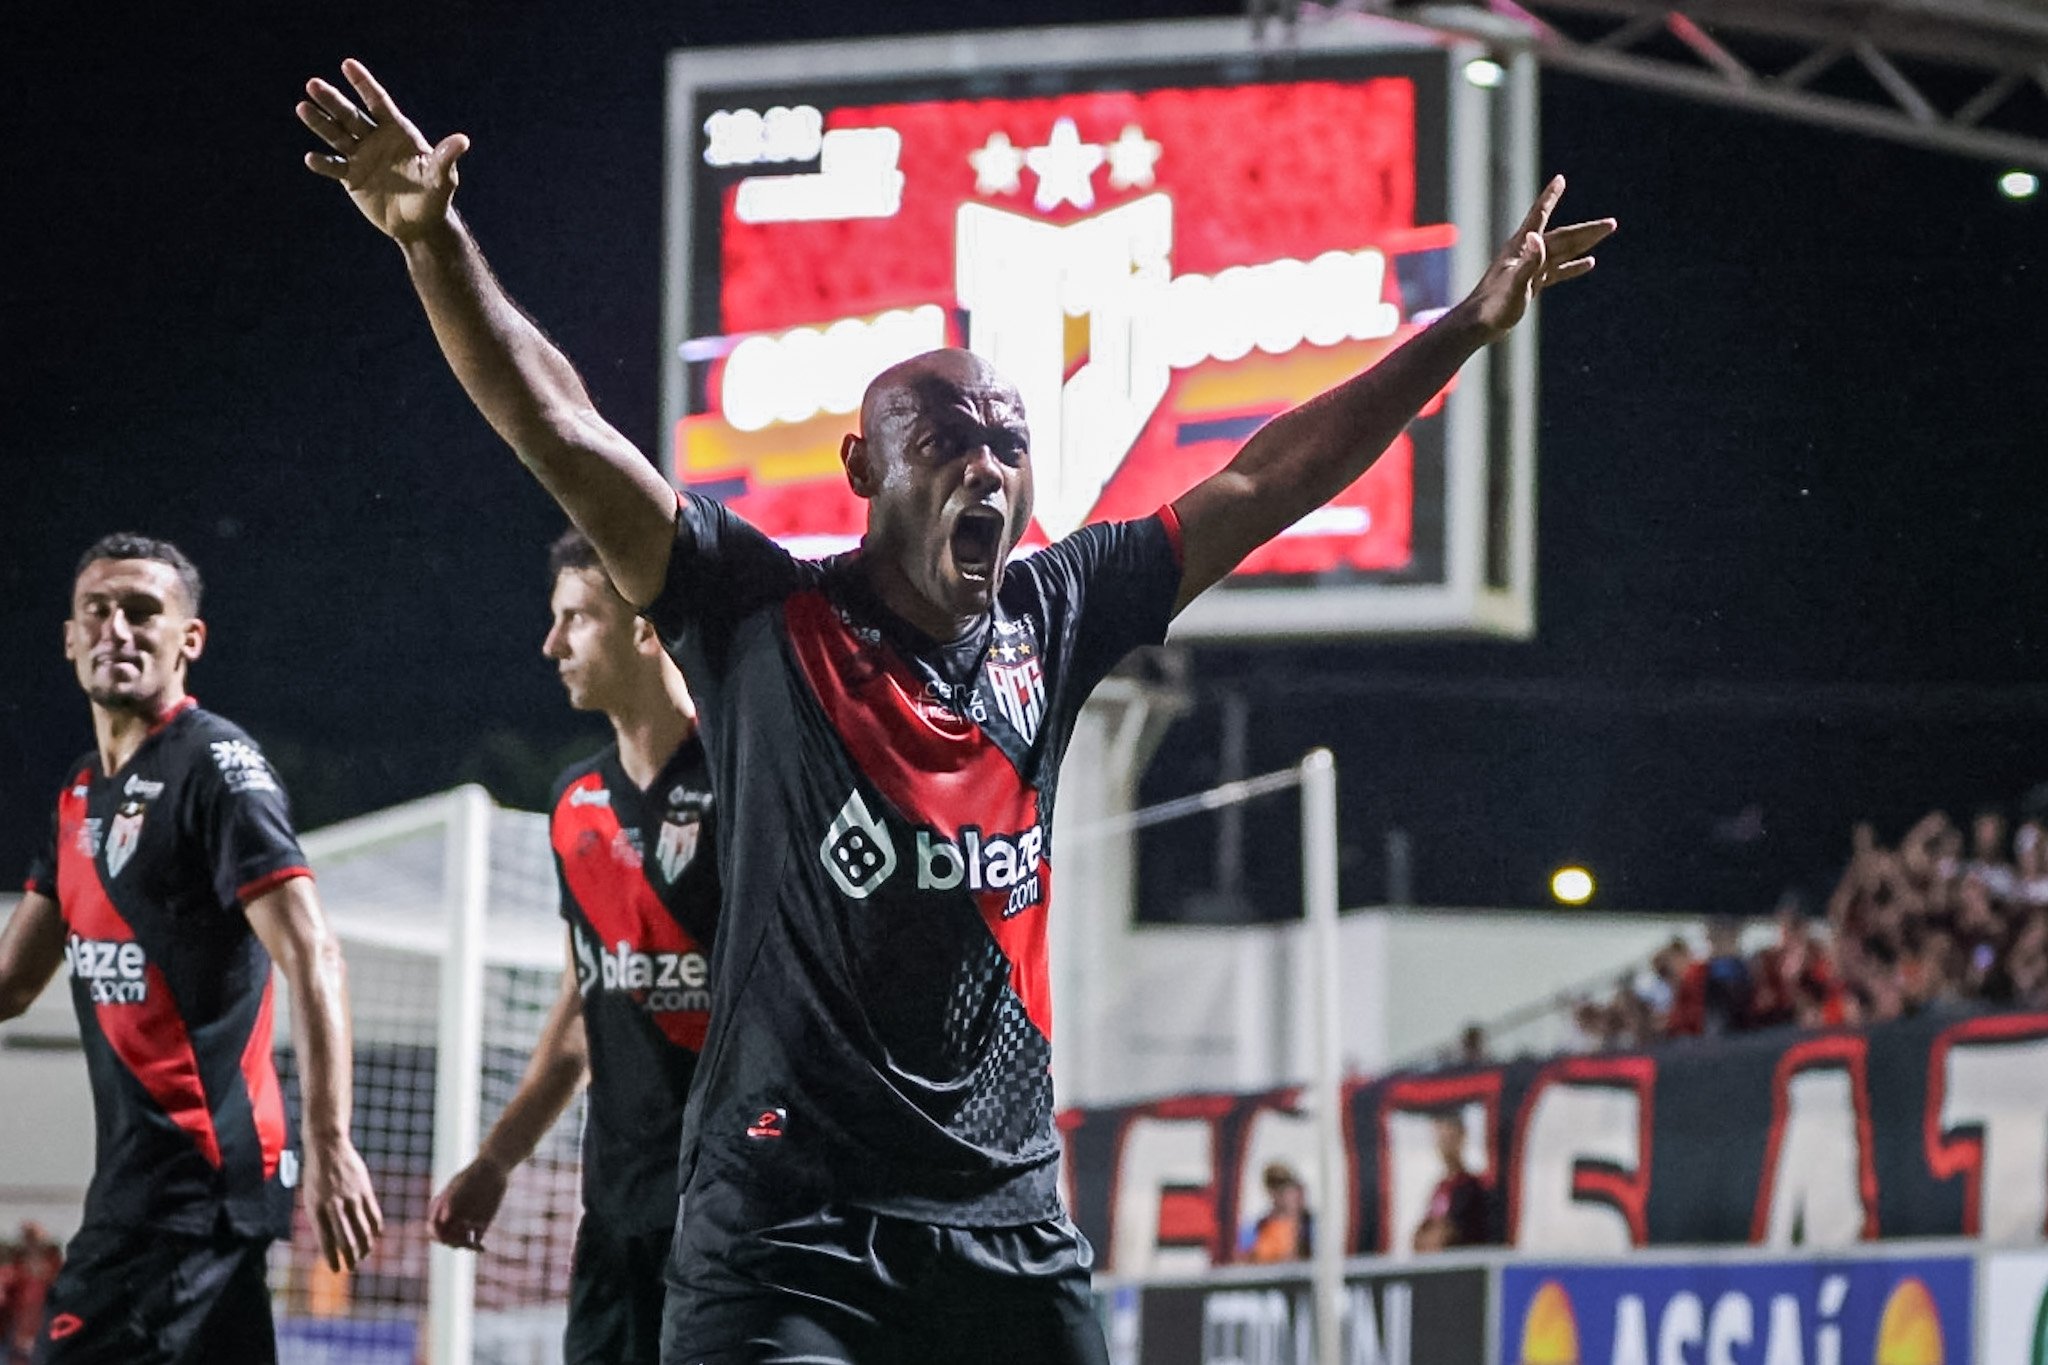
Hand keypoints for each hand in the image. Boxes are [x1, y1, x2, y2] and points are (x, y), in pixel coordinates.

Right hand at [299, 59, 469, 243]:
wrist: (419, 224)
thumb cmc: (435, 197)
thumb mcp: (442, 177)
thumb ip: (445, 157)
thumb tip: (463, 140)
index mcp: (397, 131)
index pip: (377, 102)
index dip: (363, 83)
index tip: (347, 64)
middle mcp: (375, 139)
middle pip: (350, 115)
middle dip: (332, 100)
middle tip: (312, 84)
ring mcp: (361, 157)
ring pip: (337, 135)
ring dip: (320, 123)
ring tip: (302, 107)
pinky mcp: (351, 177)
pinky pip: (334, 167)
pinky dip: (323, 164)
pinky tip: (311, 158)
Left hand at [302, 1134, 384, 1271]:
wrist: (328, 1147)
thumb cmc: (316, 1176)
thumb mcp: (311, 1198)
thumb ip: (321, 1219)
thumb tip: (333, 1242)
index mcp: (316, 1209)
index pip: (326, 1240)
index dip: (332, 1257)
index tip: (335, 1269)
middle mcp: (334, 1206)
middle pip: (346, 1239)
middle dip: (349, 1257)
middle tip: (351, 1267)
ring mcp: (351, 1198)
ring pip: (362, 1230)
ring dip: (364, 1246)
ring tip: (363, 1255)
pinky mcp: (364, 1190)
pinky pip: (373, 1215)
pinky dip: (374, 1229)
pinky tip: (374, 1237)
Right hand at [427, 1156, 509, 1251]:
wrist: (493, 1170)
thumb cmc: (475, 1173)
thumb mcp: (462, 1183)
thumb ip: (452, 1199)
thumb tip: (444, 1219)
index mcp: (441, 1209)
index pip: (433, 1229)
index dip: (436, 1234)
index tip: (444, 1236)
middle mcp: (451, 1218)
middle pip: (445, 1239)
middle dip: (451, 1241)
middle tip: (463, 1240)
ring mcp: (465, 1222)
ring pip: (459, 1242)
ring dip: (464, 1245)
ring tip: (474, 1246)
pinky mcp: (480, 1225)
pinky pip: (475, 1241)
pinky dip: (476, 1247)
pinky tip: (481, 1248)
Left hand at [1460, 175, 1614, 341]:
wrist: (1479, 325)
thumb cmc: (1493, 306)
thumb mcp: (1514, 285)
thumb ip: (1527, 262)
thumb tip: (1536, 236)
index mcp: (1520, 248)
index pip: (1539, 216)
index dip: (1550, 198)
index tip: (1559, 179)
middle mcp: (1526, 253)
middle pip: (1562, 237)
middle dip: (1586, 229)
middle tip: (1611, 223)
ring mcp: (1530, 268)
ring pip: (1563, 251)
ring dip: (1584, 242)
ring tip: (1605, 233)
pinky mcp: (1532, 283)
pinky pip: (1557, 271)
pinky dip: (1573, 266)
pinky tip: (1589, 263)